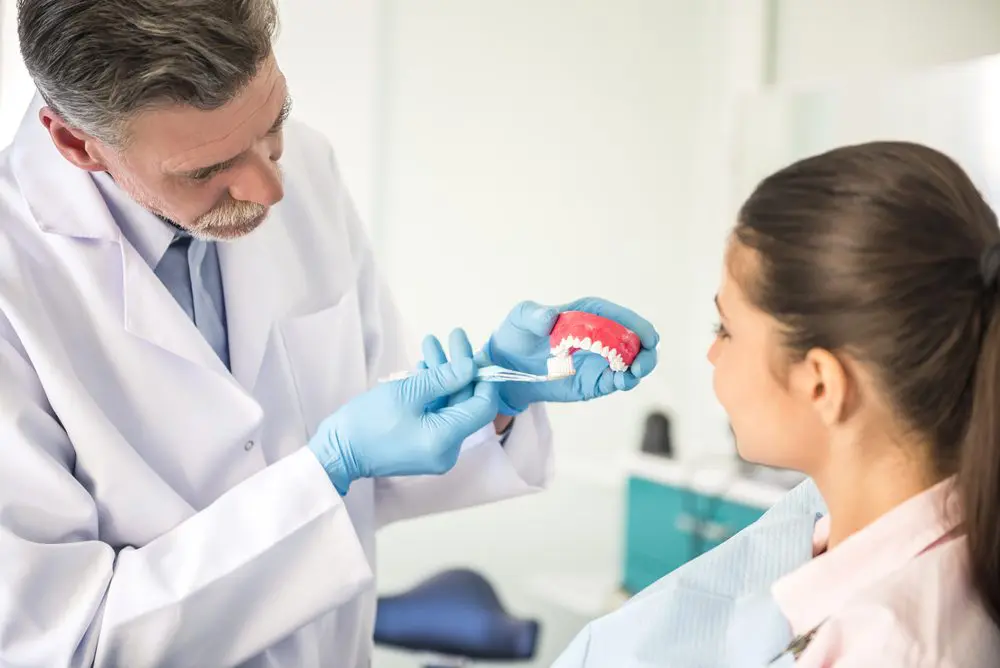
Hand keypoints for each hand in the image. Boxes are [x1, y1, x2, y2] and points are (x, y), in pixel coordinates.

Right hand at [308, 358, 498, 494]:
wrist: (338, 451)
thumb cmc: (368, 422)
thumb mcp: (407, 393)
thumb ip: (444, 378)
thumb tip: (472, 366)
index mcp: (446, 439)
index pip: (483, 406)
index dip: (483, 377)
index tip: (475, 351)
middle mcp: (448, 449)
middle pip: (466, 402)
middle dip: (459, 368)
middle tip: (453, 336)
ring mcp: (437, 449)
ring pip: (450, 405)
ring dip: (443, 375)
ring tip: (431, 343)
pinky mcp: (425, 445)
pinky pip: (437, 415)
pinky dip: (433, 392)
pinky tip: (423, 368)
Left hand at [482, 297, 658, 414]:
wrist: (508, 366)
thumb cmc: (517, 334)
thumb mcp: (521, 317)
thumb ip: (534, 315)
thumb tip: (550, 318)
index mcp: (589, 314)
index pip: (620, 316)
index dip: (637, 325)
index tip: (647, 337)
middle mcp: (601, 336)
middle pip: (636, 340)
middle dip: (645, 350)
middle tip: (641, 363)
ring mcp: (600, 360)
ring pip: (633, 362)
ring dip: (639, 368)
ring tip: (630, 375)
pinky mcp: (595, 382)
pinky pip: (617, 381)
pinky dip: (625, 381)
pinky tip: (621, 382)